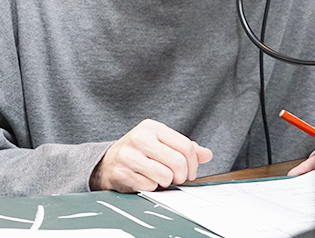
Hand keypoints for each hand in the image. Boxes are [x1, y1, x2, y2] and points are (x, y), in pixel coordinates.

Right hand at [89, 119, 212, 192]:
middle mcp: (139, 138)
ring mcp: (129, 155)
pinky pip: (149, 186)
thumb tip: (207, 154)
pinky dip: (152, 187)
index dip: (193, 163)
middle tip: (177, 178)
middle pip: (177, 162)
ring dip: (166, 182)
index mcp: (151, 127)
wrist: (106, 163)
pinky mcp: (122, 173)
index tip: (190, 171)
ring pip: (165, 176)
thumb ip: (185, 148)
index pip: (185, 146)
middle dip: (182, 176)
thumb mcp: (161, 143)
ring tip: (161, 179)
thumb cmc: (139, 153)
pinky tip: (145, 181)